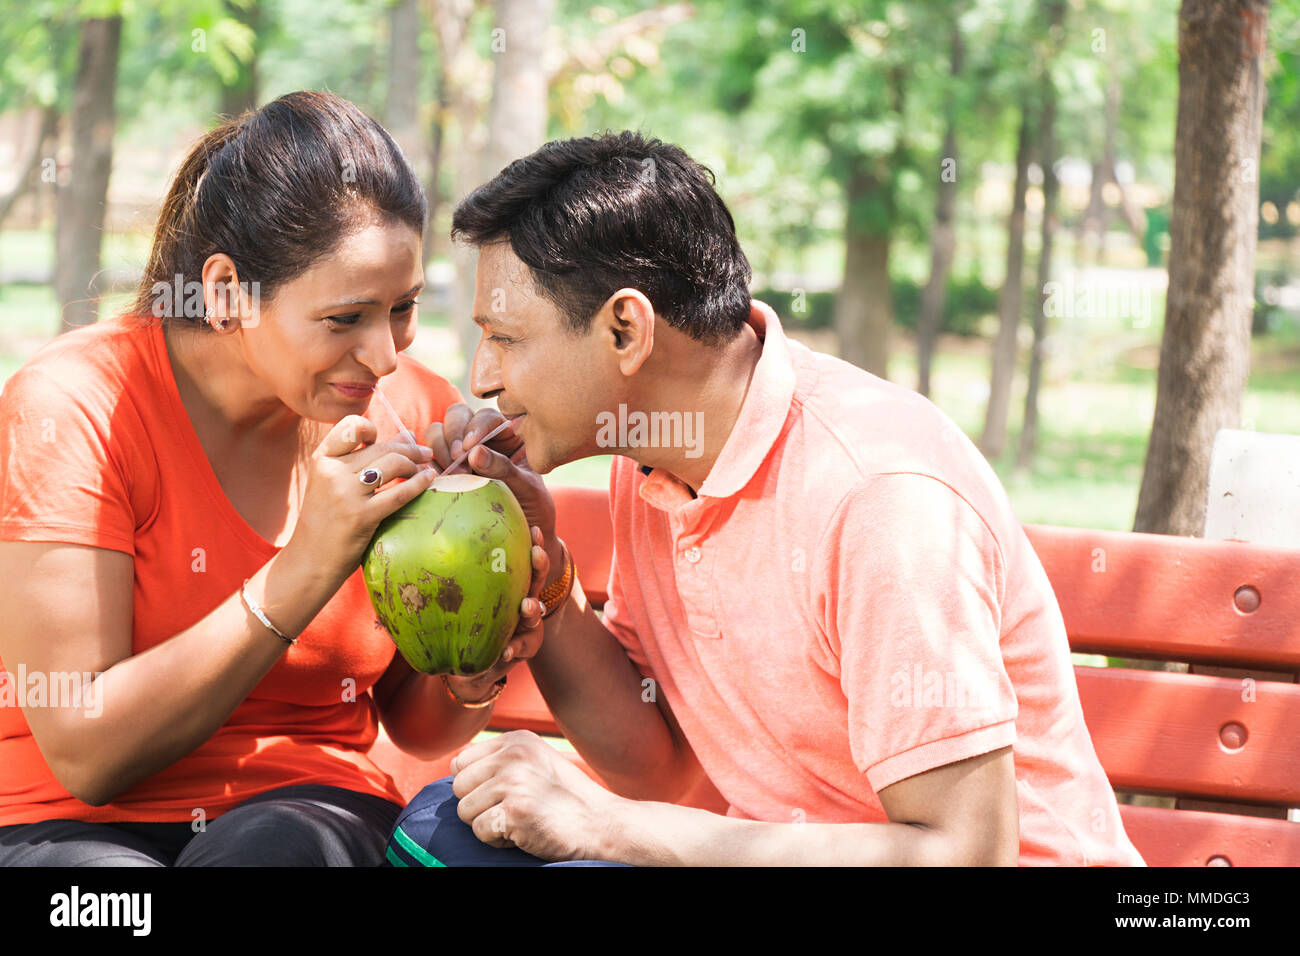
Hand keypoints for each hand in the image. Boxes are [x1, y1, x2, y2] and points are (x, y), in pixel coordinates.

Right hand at [287, 415, 435, 582]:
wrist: (309, 561)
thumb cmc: (326, 521)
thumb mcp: (333, 485)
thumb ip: (363, 460)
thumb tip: (408, 435)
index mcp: (321, 461)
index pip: (351, 426)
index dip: (372, 429)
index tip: (385, 441)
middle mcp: (331, 472)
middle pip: (381, 447)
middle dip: (409, 448)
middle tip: (425, 453)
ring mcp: (345, 494)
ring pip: (393, 464)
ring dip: (415, 464)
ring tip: (424, 469)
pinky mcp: (361, 517)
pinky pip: (399, 493)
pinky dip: (419, 483)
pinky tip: (429, 479)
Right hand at [423, 404, 561, 586]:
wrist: (523, 533)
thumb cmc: (533, 507)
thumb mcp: (527, 488)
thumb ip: (505, 468)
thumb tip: (475, 453)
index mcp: (507, 434)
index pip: (487, 416)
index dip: (475, 426)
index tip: (469, 446)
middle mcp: (481, 438)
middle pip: (457, 415)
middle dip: (453, 434)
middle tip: (457, 459)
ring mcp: (459, 453)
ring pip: (437, 432)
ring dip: (439, 448)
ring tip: (452, 474)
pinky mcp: (443, 471)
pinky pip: (426, 460)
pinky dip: (426, 465)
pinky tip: (435, 479)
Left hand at [442, 525, 548, 696]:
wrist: (466, 668)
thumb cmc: (455, 626)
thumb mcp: (445, 604)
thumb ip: (434, 586)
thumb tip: (400, 560)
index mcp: (506, 584)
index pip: (521, 558)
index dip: (530, 543)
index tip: (531, 528)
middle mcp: (520, 600)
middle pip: (535, 579)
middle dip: (539, 565)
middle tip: (536, 554)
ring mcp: (525, 624)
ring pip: (536, 612)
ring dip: (532, 608)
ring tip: (526, 606)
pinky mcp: (524, 647)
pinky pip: (524, 646)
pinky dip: (516, 647)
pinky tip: (507, 651)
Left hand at [449, 729, 620, 861]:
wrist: (602, 825)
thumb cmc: (567, 800)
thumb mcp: (536, 762)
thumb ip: (501, 759)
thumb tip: (456, 766)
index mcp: (516, 740)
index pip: (461, 762)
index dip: (475, 785)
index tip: (502, 794)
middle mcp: (513, 756)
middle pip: (458, 787)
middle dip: (479, 806)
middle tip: (512, 810)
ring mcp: (513, 782)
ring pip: (464, 811)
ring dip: (488, 824)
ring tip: (519, 820)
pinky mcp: (514, 811)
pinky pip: (479, 831)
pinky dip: (497, 840)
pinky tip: (523, 832)